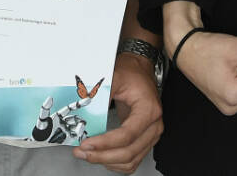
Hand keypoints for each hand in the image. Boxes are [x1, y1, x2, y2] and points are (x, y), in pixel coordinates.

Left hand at [73, 51, 163, 172]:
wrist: (139, 71)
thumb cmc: (131, 73)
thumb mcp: (115, 77)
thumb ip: (100, 93)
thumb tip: (83, 106)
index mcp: (149, 109)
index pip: (127, 134)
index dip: (105, 143)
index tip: (87, 144)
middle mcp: (154, 125)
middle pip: (129, 151)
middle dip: (102, 155)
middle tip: (82, 152)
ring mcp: (151, 135)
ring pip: (130, 160)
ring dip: (107, 162)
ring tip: (88, 155)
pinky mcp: (145, 140)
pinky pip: (133, 162)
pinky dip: (117, 165)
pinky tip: (103, 158)